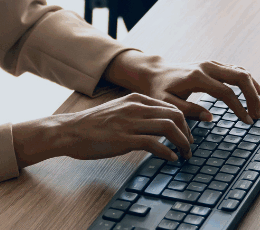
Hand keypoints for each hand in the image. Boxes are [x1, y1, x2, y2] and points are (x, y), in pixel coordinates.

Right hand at [11, 93, 193, 167]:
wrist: (70, 130)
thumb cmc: (92, 124)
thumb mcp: (118, 110)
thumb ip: (137, 113)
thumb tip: (155, 124)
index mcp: (136, 99)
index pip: (171, 106)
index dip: (185, 122)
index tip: (188, 135)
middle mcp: (136, 107)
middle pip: (175, 115)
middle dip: (188, 132)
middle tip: (189, 146)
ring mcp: (130, 122)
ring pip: (169, 128)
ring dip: (182, 143)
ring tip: (184, 155)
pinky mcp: (125, 139)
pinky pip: (155, 144)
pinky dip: (167, 152)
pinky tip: (170, 159)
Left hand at [101, 51, 259, 125]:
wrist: (155, 72)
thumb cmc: (158, 90)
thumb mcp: (165, 104)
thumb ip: (187, 111)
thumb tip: (210, 118)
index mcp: (197, 78)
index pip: (226, 92)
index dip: (239, 108)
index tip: (248, 122)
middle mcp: (207, 67)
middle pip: (240, 77)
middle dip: (252, 97)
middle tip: (259, 116)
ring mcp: (211, 63)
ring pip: (240, 71)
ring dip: (253, 89)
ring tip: (259, 107)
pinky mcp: (213, 64)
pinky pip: (236, 70)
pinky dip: (248, 80)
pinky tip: (256, 91)